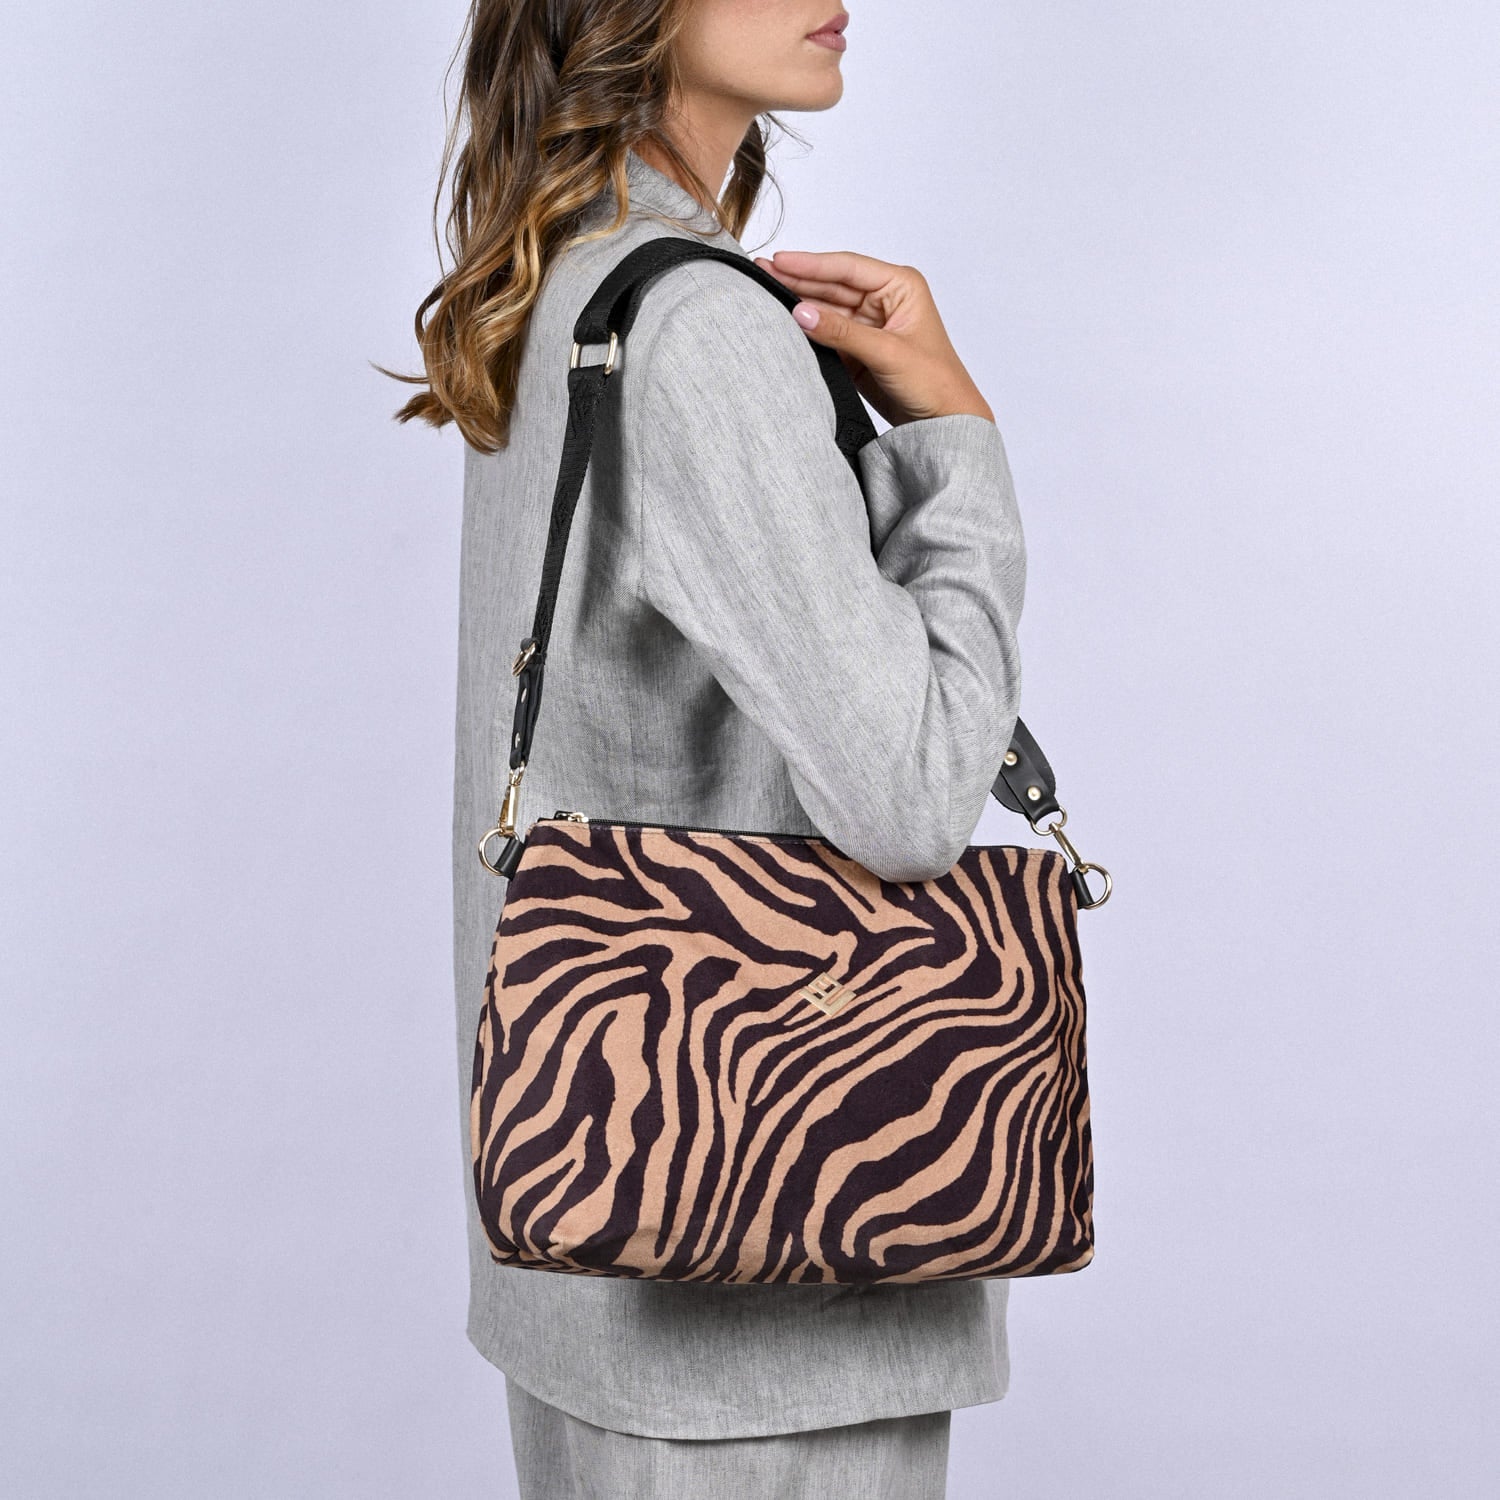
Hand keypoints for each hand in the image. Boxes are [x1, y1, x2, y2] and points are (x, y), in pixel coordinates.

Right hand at [752, 249, 994, 427]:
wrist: (945, 423)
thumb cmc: (936, 382)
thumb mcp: (887, 353)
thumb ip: (842, 333)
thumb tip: (801, 313)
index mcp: (900, 286)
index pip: (848, 269)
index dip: (812, 264)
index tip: (780, 262)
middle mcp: (883, 300)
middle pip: (833, 286)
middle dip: (799, 280)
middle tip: (762, 273)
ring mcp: (869, 325)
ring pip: (827, 309)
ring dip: (800, 304)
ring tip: (765, 294)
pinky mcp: (858, 350)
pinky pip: (827, 334)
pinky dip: (808, 331)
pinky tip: (784, 322)